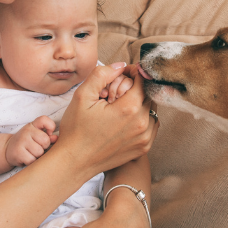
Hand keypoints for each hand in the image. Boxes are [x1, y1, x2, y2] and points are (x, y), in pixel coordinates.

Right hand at [5, 115, 57, 166]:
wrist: (8, 149)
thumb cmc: (26, 142)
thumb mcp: (35, 135)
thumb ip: (47, 136)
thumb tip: (56, 138)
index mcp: (32, 125)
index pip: (44, 119)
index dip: (51, 126)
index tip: (49, 133)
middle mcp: (26, 131)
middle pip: (45, 140)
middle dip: (44, 147)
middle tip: (37, 147)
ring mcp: (21, 141)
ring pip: (39, 152)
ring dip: (37, 156)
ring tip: (31, 153)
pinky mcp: (18, 152)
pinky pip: (32, 160)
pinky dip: (31, 161)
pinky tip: (26, 158)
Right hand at [56, 62, 157, 176]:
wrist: (74, 162)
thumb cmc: (76, 130)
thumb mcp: (82, 95)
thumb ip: (102, 74)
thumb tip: (121, 65)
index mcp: (130, 108)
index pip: (143, 80)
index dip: (134, 72)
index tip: (124, 72)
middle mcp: (142, 123)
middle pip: (149, 94)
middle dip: (137, 87)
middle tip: (119, 88)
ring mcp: (145, 138)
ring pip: (152, 110)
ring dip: (141, 102)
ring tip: (121, 104)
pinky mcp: (143, 148)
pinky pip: (151, 125)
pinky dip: (143, 118)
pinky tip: (126, 118)